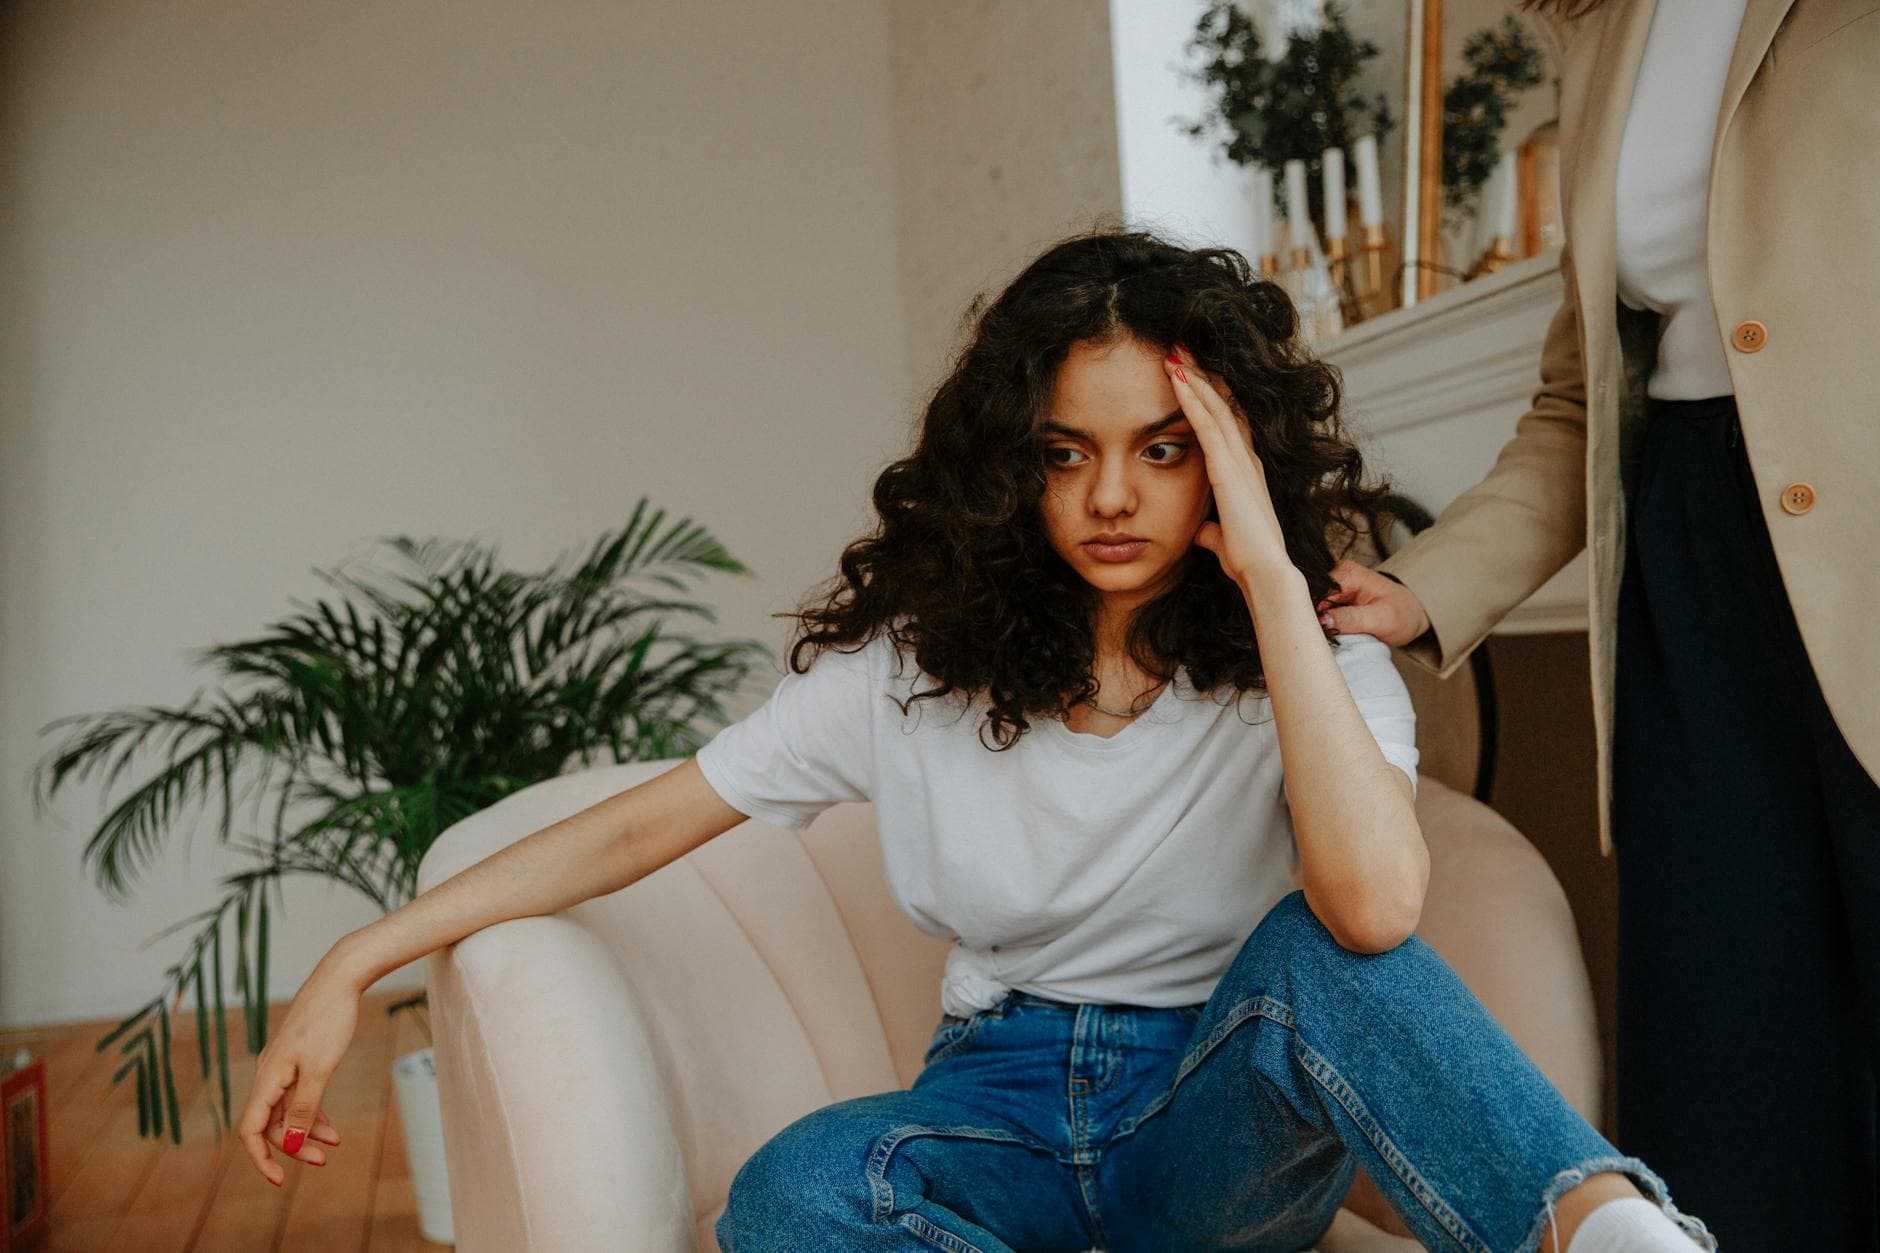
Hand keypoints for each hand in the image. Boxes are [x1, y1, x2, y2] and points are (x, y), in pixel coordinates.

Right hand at [237, 960, 357, 1185]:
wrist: (339, 980)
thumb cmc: (329, 1021)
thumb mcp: (320, 1069)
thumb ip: (305, 1108)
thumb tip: (288, 1144)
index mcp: (267, 1078)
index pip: (251, 1130)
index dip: (261, 1158)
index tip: (279, 1179)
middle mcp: (269, 1076)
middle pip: (270, 1124)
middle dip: (293, 1146)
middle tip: (322, 1162)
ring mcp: (283, 1069)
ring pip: (288, 1112)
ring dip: (307, 1132)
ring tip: (334, 1146)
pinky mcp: (299, 1062)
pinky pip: (300, 1097)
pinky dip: (314, 1112)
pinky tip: (333, 1129)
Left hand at [1164, 344, 1291, 587]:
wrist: (1266, 574)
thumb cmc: (1249, 561)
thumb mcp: (1225, 540)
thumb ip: (1213, 530)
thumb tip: (1202, 532)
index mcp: (1247, 472)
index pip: (1229, 423)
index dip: (1213, 396)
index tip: (1194, 374)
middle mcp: (1247, 460)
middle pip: (1224, 405)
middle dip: (1203, 375)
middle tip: (1183, 348)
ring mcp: (1240, 463)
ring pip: (1216, 408)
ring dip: (1195, 378)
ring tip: (1175, 352)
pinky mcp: (1228, 472)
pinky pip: (1207, 428)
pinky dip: (1192, 402)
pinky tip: (1177, 381)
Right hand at [1314, 559, 1432, 647]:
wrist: (1411, 614)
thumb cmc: (1401, 614)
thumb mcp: (1381, 619)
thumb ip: (1352, 619)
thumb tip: (1323, 621)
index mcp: (1348, 573)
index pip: (1317, 591)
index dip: (1312, 613)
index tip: (1316, 633)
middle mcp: (1336, 574)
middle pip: (1309, 597)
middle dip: (1311, 619)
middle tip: (1319, 639)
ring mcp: (1332, 586)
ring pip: (1309, 606)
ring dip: (1314, 623)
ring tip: (1323, 638)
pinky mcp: (1331, 598)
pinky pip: (1315, 611)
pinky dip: (1318, 624)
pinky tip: (1324, 634)